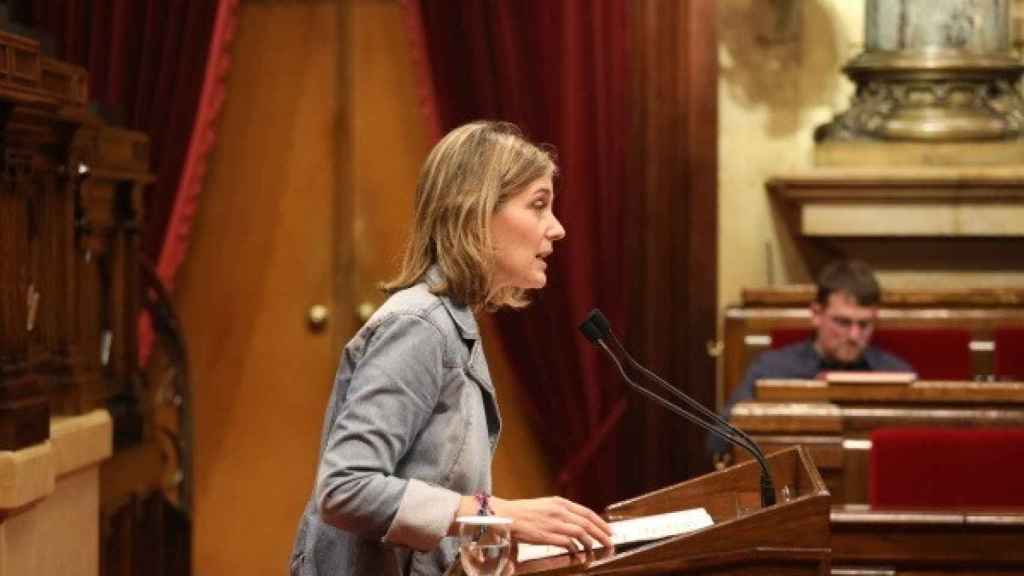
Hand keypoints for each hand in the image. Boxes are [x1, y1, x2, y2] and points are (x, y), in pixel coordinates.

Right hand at [490, 496, 613, 553]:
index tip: (609, 531)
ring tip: (594, 550)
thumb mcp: (546, 506)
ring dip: (591, 543)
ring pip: (581, 534)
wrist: (506, 516)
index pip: (587, 513)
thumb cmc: (524, 512)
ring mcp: (554, 523)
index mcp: (560, 502)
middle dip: (602, 535)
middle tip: (610, 543)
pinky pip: (568, 543)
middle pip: (588, 524)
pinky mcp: (547, 535)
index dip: (601, 523)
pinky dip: (575, 549)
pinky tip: (577, 554)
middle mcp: (559, 511)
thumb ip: (561, 513)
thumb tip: (576, 523)